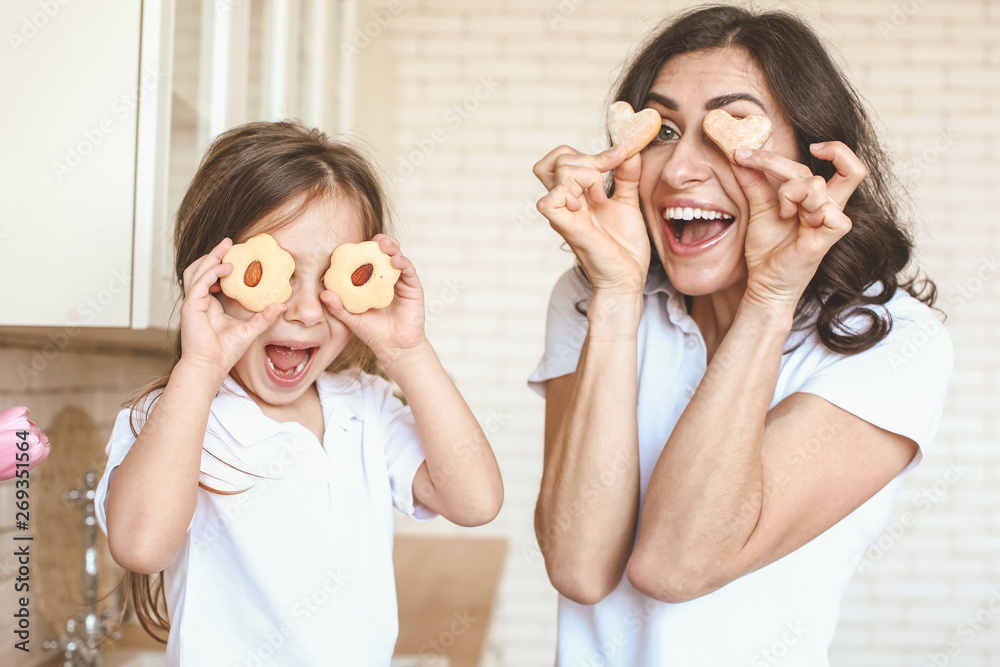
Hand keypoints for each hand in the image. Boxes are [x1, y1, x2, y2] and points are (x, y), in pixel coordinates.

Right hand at [179, 238, 284, 379]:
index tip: (237, 255)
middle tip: (230, 242)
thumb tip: (281, 305)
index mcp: (209, 305)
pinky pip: (200, 281)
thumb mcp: (250, 330)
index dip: (221, 265)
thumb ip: (264, 317)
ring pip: (197, 270)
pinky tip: (228, 266)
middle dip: (215, 254)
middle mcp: (199, 301)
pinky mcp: (190, 305)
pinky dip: (213, 271)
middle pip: (202, 269)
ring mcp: (193, 302)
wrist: (210, 366)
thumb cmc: (225, 352)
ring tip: (226, 246)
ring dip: (211, 257)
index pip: (212, 278)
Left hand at [320, 235, 425, 363]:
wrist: (395, 347)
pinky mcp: (413, 287)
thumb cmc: (372, 333)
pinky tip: (395, 260)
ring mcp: (400, 281)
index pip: (365, 259)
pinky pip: (408, 270)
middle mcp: (386, 277)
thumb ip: (338, 306)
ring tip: (383, 244)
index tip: (351, 244)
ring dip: (391, 247)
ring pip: (397, 256)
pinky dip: (403, 262)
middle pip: (383, 253)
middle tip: (372, 239)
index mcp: (370, 281)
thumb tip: (323, 293)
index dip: (360, 249)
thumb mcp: (351, 319)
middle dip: (379, 242)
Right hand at [534, 143, 650, 296]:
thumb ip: (627, 176)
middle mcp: (565, 202)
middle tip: (610, 175)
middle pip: (556, 159)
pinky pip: (548, 201)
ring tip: (601, 197)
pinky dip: (569, 194)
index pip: (564, 157)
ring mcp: (564, 214)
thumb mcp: (628, 202)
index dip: (591, 152)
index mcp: (576, 194)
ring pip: (555, 172)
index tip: (621, 156)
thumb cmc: (624, 247)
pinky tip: (588, 205)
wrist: (628, 277)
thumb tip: (630, 150)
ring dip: (587, 175)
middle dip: (589, 158)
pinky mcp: (566, 228)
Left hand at [732, 141, 864, 310]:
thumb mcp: (759, 208)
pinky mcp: (828, 239)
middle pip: (827, 166)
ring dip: (789, 192)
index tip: (784, 149)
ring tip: (781, 212)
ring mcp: (831, 222)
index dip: (821, 146)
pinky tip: (794, 220)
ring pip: (816, 185)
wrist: (762, 282)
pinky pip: (831, 213)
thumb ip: (754, 182)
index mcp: (819, 197)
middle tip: (750, 162)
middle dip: (779, 162)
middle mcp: (829, 206)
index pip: (832, 160)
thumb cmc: (767, 250)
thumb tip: (740, 154)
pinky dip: (809, 210)